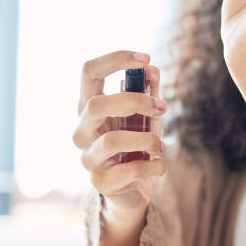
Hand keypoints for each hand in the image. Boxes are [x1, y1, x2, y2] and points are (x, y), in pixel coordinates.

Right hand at [73, 50, 167, 218]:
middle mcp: (83, 130)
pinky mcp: (100, 182)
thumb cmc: (138, 142)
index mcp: (90, 107)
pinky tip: (159, 165)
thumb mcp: (146, 113)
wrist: (133, 187)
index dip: (116, 59)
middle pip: (96, 104)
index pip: (89, 71)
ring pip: (111, 141)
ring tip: (160, 145)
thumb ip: (149, 90)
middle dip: (135, 100)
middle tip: (162, 106)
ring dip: (147, 139)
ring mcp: (88, 157)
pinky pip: (129, 170)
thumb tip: (151, 70)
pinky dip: (153, 165)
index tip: (146, 58)